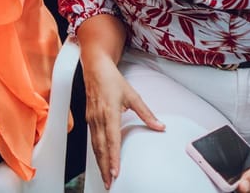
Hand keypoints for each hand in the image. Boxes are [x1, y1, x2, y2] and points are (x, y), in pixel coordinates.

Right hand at [83, 58, 163, 189]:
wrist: (94, 69)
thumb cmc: (112, 80)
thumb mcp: (133, 95)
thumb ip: (146, 113)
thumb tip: (159, 126)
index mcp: (110, 113)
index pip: (112, 140)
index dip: (113, 158)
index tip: (116, 172)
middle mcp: (98, 118)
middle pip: (101, 148)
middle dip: (105, 167)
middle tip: (109, 183)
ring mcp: (92, 120)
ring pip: (95, 146)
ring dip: (100, 163)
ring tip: (105, 177)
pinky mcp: (89, 120)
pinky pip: (92, 140)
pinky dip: (96, 153)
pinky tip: (100, 161)